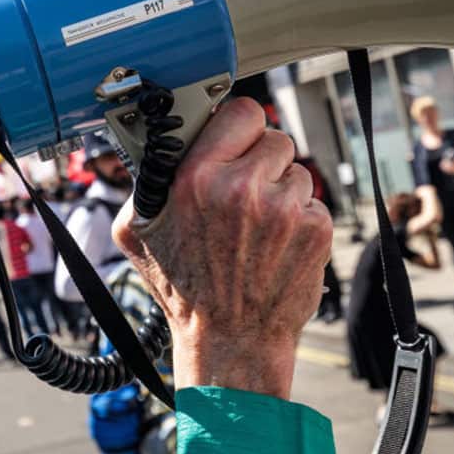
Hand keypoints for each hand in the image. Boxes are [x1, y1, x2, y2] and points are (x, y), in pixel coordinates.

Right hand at [112, 98, 332, 398]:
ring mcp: (284, 209)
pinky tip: (277, 245)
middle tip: (245, 191)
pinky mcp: (316, 229)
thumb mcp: (138, 230)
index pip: (240, 112)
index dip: (237, 126)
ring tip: (258, 227)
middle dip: (260, 161)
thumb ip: (148, 177)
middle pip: (274, 137)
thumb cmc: (183, 289)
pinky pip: (313, 202)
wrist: (230, 342)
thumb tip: (156, 139)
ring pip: (296, 170)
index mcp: (196, 179)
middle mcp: (242, 189)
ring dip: (281, 190)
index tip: (235, 139)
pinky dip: (300, 219)